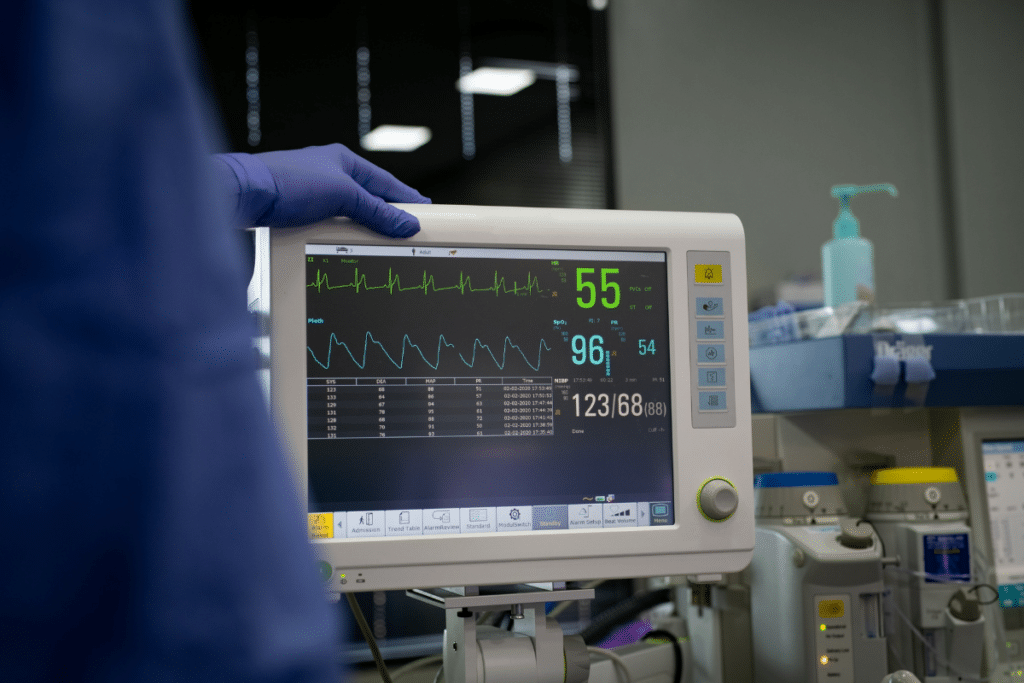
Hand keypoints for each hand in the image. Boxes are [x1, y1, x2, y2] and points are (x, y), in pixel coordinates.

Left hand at [217, 143, 429, 236]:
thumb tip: (406, 223)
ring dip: (363, 225)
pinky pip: (330, 222)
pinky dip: (342, 232)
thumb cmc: (287, 182)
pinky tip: (346, 242)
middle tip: (406, 229)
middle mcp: (328, 173)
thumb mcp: (342, 195)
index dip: (406, 198)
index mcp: (343, 161)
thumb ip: (376, 210)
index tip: (424, 210)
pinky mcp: (297, 209)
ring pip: (348, 211)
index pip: (385, 182)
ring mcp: (312, 191)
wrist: (244, 194)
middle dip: (386, 213)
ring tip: (381, 240)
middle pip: (368, 197)